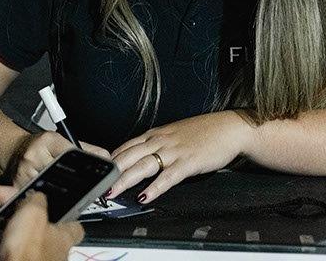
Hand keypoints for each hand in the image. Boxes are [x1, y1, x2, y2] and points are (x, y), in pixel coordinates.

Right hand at [0, 191, 83, 260]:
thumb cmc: (29, 251)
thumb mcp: (32, 213)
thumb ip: (37, 201)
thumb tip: (38, 195)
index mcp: (64, 237)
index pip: (76, 226)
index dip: (70, 219)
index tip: (64, 212)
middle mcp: (61, 254)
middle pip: (59, 241)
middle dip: (46, 233)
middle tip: (30, 223)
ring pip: (44, 253)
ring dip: (32, 246)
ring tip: (14, 238)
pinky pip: (28, 260)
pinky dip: (21, 257)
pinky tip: (9, 253)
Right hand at [13, 131, 109, 187]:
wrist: (14, 149)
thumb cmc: (40, 146)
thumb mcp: (62, 140)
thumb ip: (86, 149)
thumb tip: (106, 158)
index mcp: (48, 141)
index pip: (71, 154)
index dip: (83, 169)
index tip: (94, 178)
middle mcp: (35, 154)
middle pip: (61, 174)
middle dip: (73, 183)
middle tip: (83, 189)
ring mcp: (25, 170)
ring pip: (50, 187)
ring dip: (59, 192)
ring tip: (65, 192)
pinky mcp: (18, 184)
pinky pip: (37, 195)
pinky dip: (46, 198)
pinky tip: (50, 196)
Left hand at [108, 111, 254, 203]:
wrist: (228, 128)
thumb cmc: (201, 133)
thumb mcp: (172, 135)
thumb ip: (156, 145)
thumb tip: (140, 157)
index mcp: (154, 135)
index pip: (126, 147)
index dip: (110, 160)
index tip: (98, 171)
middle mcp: (159, 141)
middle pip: (129, 156)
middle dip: (112, 171)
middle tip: (98, 183)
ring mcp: (173, 151)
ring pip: (143, 166)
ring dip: (125, 180)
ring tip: (113, 192)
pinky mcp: (187, 162)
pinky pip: (167, 177)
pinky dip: (154, 188)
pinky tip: (145, 196)